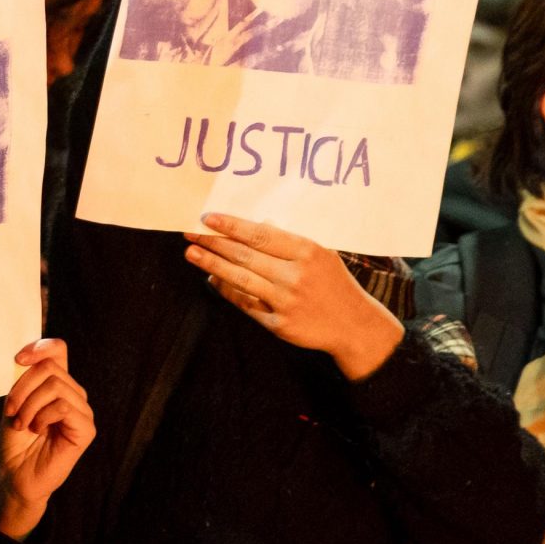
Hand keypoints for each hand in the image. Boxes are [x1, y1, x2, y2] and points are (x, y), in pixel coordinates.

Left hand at [0, 338, 94, 538]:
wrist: (14, 474)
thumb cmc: (14, 440)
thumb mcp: (14, 401)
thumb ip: (24, 378)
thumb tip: (26, 357)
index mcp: (56, 383)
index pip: (58, 349)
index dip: (39, 347)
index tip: (18, 359)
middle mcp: (73, 393)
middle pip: (50, 368)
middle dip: (22, 388)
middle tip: (12, 411)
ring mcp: (82, 411)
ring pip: (55, 386)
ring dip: (30, 405)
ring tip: (23, 423)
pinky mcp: (86, 429)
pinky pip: (64, 406)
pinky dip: (42, 416)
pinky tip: (37, 430)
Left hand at [184, 213, 403, 379]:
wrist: (354, 326)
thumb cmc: (333, 283)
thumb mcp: (321, 254)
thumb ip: (288, 241)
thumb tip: (255, 224)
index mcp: (307, 252)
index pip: (260, 234)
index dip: (231, 226)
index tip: (207, 218)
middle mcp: (296, 276)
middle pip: (245, 256)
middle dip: (213, 243)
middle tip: (190, 233)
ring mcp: (286, 301)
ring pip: (241, 279)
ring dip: (212, 265)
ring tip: (191, 253)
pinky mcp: (280, 324)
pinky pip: (246, 304)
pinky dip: (227, 290)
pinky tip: (213, 279)